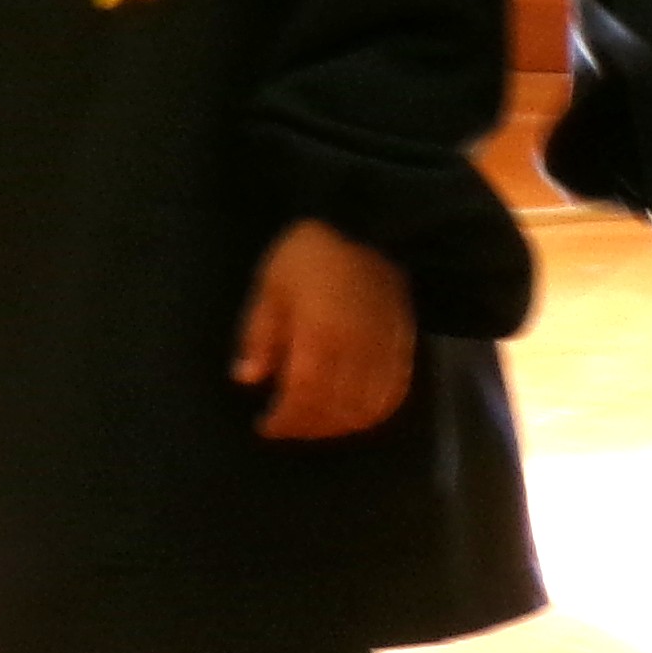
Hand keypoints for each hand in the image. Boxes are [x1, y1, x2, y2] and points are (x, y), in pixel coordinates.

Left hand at [234, 218, 416, 440]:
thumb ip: (259, 336)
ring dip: (338, 426)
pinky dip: (372, 413)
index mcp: (319, 335)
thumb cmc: (307, 255)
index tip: (265, 426)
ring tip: (314, 424)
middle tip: (286, 427)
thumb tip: (247, 378)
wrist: (364, 225)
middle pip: (336, 409)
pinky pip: (394, 394)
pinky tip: (352, 413)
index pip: (304, 396)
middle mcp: (357, 350)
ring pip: (367, 408)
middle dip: (307, 427)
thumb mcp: (269, 287)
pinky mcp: (404, 346)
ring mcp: (385, 350)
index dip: (285, 419)